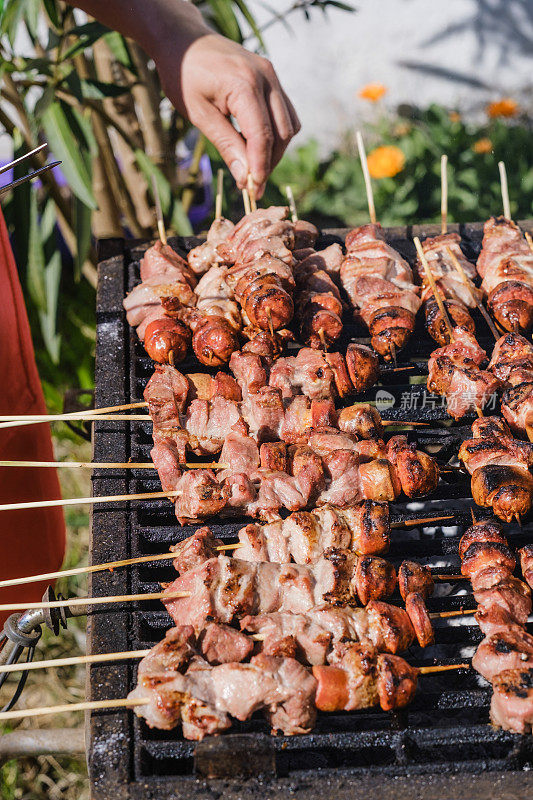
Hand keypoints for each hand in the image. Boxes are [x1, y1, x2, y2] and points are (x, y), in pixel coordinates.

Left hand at [155, 30, 299, 197]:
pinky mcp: (272, 77)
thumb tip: (245, 177)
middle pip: (281, 133)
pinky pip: (286, 112)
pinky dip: (277, 133)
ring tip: (254, 166)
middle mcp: (265, 77)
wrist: (184, 40)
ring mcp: (272, 75)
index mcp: (244, 84)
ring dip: (276, 150)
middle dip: (269, 163)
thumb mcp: (198, 114)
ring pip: (289, 125)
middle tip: (252, 185)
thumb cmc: (184, 76)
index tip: (254, 189)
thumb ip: (226, 145)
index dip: (260, 166)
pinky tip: (257, 144)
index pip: (262, 135)